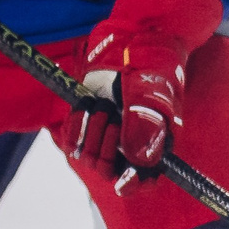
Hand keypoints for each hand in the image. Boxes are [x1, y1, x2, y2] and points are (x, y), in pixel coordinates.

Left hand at [61, 33, 189, 191]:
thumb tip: (138, 160)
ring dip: (93, 133)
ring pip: (90, 159)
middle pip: (111, 173)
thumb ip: (145, 126)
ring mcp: (107, 137)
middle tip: (112, 121)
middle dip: (107, 152)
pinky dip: (76, 127)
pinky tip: (85, 107)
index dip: (134, 184)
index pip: (145, 181)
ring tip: (103, 107)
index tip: (123, 181)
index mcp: (155, 145)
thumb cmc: (150, 69)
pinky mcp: (87, 126)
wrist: (129, 44)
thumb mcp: (151, 95)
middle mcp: (131, 146)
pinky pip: (73, 144)